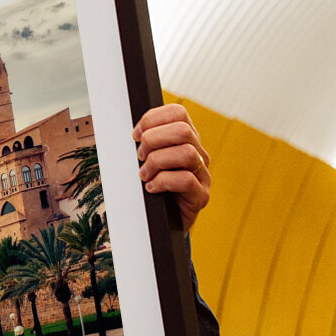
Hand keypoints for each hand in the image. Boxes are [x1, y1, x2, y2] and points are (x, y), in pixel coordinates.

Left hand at [133, 104, 210, 230]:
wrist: (162, 222)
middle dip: (153, 140)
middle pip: (183, 130)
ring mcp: (203, 175)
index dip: (152, 119)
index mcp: (186, 140)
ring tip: (144, 175)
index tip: (135, 135)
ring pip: (186, 153)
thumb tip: (133, 133)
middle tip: (140, 157)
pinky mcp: (201, 196)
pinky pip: (186, 180)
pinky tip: (152, 188)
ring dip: (157, 162)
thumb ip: (145, 144)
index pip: (177, 113)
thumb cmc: (152, 188)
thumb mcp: (146, 160)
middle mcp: (198, 154)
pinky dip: (163, 182)